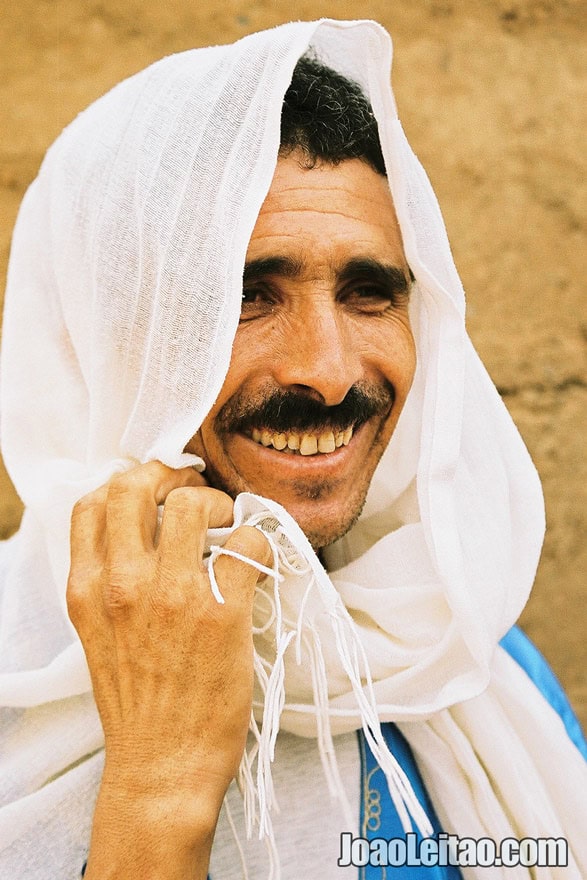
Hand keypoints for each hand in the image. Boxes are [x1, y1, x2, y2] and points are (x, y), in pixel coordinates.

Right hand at [67, 460, 269, 878]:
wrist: (161, 766)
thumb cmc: (136, 701)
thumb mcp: (99, 634)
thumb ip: (109, 580)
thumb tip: (144, 530)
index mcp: (88, 589)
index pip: (92, 502)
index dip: (129, 481)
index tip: (156, 487)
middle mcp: (123, 584)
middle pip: (136, 486)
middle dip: (170, 475)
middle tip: (196, 493)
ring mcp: (173, 596)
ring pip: (192, 503)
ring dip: (216, 503)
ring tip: (227, 526)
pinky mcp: (222, 614)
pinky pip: (248, 544)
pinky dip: (258, 539)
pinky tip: (255, 559)